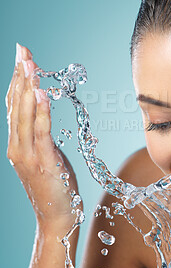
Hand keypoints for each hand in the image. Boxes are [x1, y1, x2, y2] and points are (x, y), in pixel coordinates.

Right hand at [6, 43, 79, 227]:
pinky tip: (42, 94)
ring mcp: (26, 154)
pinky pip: (40, 132)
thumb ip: (41, 136)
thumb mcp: (47, 155)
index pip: (15, 104)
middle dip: (20, 76)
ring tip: (29, 65)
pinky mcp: (41, 161)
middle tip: (22, 51)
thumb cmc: (55, 185)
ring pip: (24, 114)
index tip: (22, 58)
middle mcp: (16, 146)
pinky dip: (40, 112)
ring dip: (28, 88)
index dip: (17, 80)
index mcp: (17, 142)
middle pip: (16, 104)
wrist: (57, 216)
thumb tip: (43, 115)